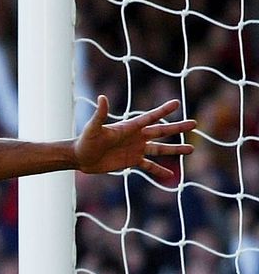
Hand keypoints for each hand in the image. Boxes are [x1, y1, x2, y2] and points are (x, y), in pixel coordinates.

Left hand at [75, 95, 196, 178]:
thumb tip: (102, 97)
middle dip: (177, 128)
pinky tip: (171, 175)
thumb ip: (100, 114)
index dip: (163, 110)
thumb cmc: (85, 140)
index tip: (176, 103)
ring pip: (160, 149)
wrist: (80, 157)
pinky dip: (159, 171)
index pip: (150, 117)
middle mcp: (136, 137)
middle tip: (194, 123)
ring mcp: (136, 149)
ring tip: (191, 149)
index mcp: (130, 127)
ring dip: (175, 149)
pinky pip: (149, 166)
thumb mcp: (93, 128)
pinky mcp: (132, 161)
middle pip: (161, 131)